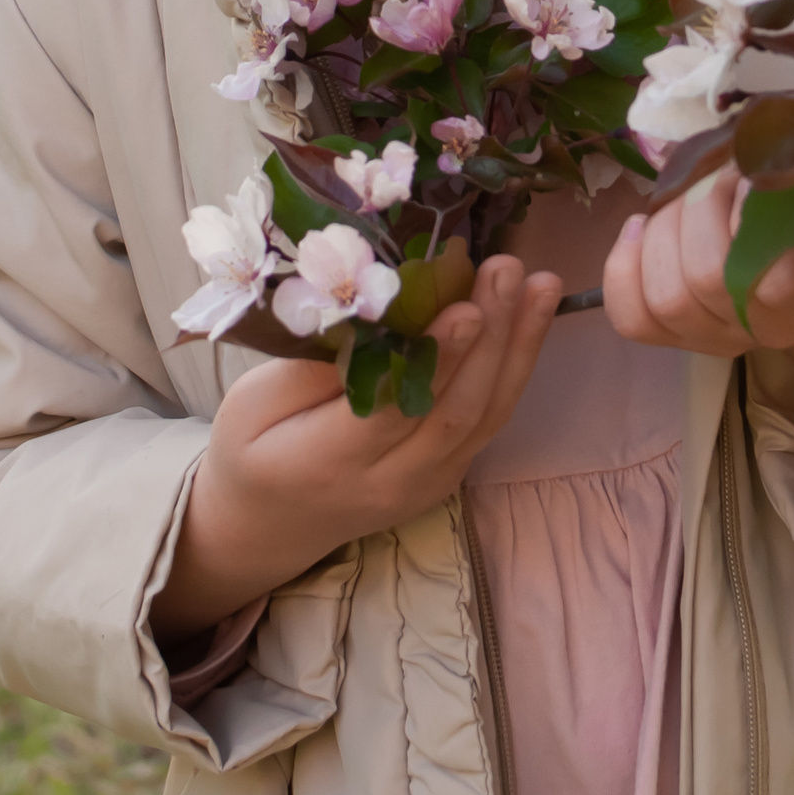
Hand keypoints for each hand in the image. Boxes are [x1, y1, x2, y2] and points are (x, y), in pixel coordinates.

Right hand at [153, 254, 560, 640]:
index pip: (393, 411)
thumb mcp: (252, 404)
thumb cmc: (254, 447)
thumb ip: (308, 370)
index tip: (466, 307)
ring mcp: (426, 484)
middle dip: (491, 339)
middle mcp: (388, 482)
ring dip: (519, 348)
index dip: (435, 362)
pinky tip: (532, 316)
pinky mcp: (448, 475)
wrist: (271, 524)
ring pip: (485, 417)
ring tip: (541, 286)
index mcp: (327, 464)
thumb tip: (371, 315)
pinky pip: (489, 421)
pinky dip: (516, 367)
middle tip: (509, 271)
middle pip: (453, 413)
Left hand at [601, 169, 793, 405]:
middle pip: (707, 278)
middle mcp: (758, 331)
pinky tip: (638, 227)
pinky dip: (624, 264)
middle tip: (718, 177)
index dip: (752, 220)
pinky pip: (630, 317)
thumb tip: (777, 181)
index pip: (780, 281)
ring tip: (686, 199)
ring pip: (665, 296)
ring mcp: (710, 339)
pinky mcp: (669, 336)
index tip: (755, 180)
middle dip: (701, 208)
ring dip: (665, 228)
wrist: (793, 255)